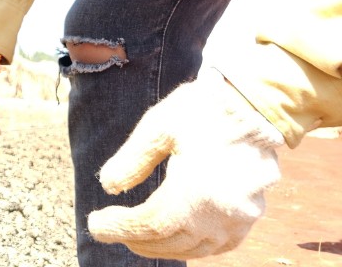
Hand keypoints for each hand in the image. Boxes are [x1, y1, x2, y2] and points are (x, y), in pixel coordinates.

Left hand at [87, 68, 284, 258]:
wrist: (255, 103)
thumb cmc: (202, 109)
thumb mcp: (158, 126)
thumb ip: (131, 160)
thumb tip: (107, 186)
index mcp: (197, 191)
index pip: (150, 224)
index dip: (120, 227)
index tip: (95, 224)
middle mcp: (222, 213)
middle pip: (171, 240)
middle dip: (136, 239)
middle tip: (109, 230)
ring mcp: (241, 218)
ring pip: (195, 248)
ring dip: (162, 247)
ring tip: (135, 238)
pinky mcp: (252, 215)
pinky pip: (220, 245)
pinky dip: (193, 246)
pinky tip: (175, 238)